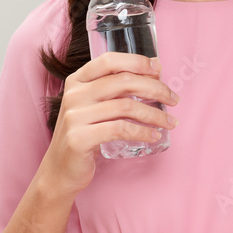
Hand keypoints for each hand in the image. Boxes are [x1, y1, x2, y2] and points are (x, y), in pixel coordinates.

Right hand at [41, 52, 178, 198]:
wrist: (59, 170)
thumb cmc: (84, 135)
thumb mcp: (94, 106)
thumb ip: (114, 89)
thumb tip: (154, 70)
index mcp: (77, 81)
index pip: (109, 61)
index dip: (137, 62)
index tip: (159, 69)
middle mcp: (74, 94)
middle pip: (123, 82)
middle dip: (155, 88)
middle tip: (173, 99)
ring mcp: (74, 116)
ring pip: (126, 106)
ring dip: (154, 114)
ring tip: (170, 122)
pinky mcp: (79, 138)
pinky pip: (120, 129)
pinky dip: (142, 132)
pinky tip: (154, 136)